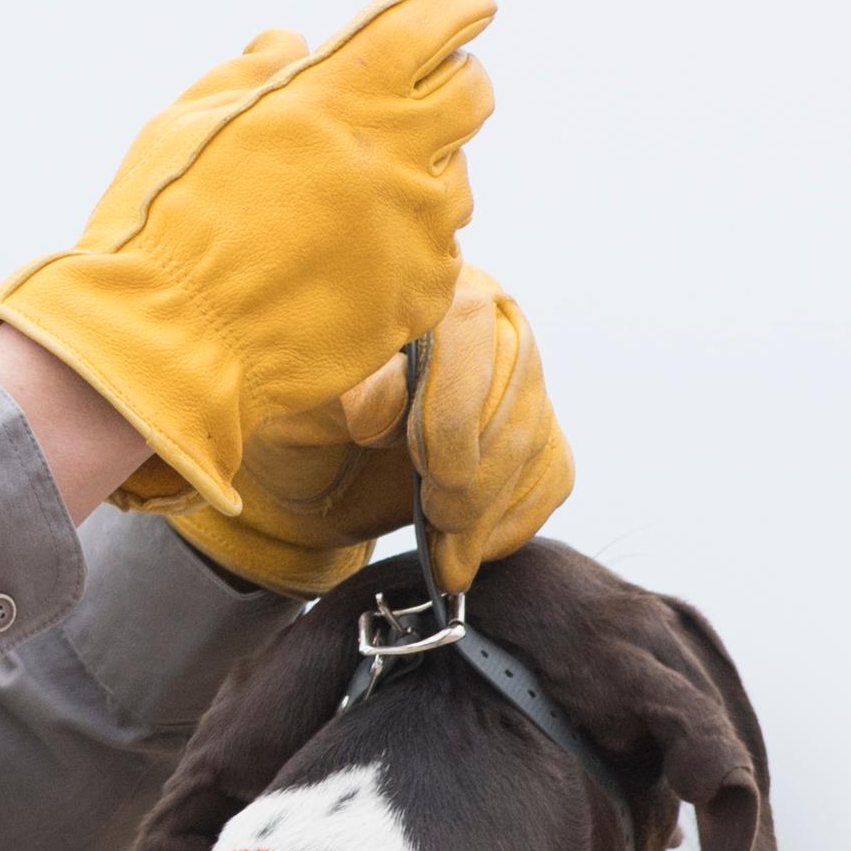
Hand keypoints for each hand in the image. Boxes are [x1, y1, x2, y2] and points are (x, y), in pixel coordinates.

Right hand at [0, 0, 493, 520]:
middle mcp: (393, 153)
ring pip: (453, 179)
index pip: (437, 17)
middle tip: (401, 100)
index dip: (454, 1)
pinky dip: (402, 246)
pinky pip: (435, 251)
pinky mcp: (420, 293)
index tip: (457, 1)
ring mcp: (415, 228)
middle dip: (448, 82)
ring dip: (415, 175)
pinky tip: (342, 262)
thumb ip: (253, 72)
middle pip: (472, 91)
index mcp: (339, 93)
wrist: (168, 346)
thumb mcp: (187, 120)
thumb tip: (291, 43)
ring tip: (344, 204)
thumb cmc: (164, 228)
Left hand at [125, 264, 573, 594]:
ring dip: (492, 506)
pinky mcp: (532, 431)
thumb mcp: (300, 406)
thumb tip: (388, 399)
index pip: (468, 329)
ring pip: (533, 438)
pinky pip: (550, 473)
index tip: (433, 470)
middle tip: (440, 517)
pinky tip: (471, 550)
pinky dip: (514, 521)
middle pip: (513, 391)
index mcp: (423, 296)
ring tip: (449, 553)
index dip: (457, 403)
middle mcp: (485, 323)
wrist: (318, 472)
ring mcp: (516, 378)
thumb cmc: (302, 426)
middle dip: (480, 469)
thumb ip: (341, 393)